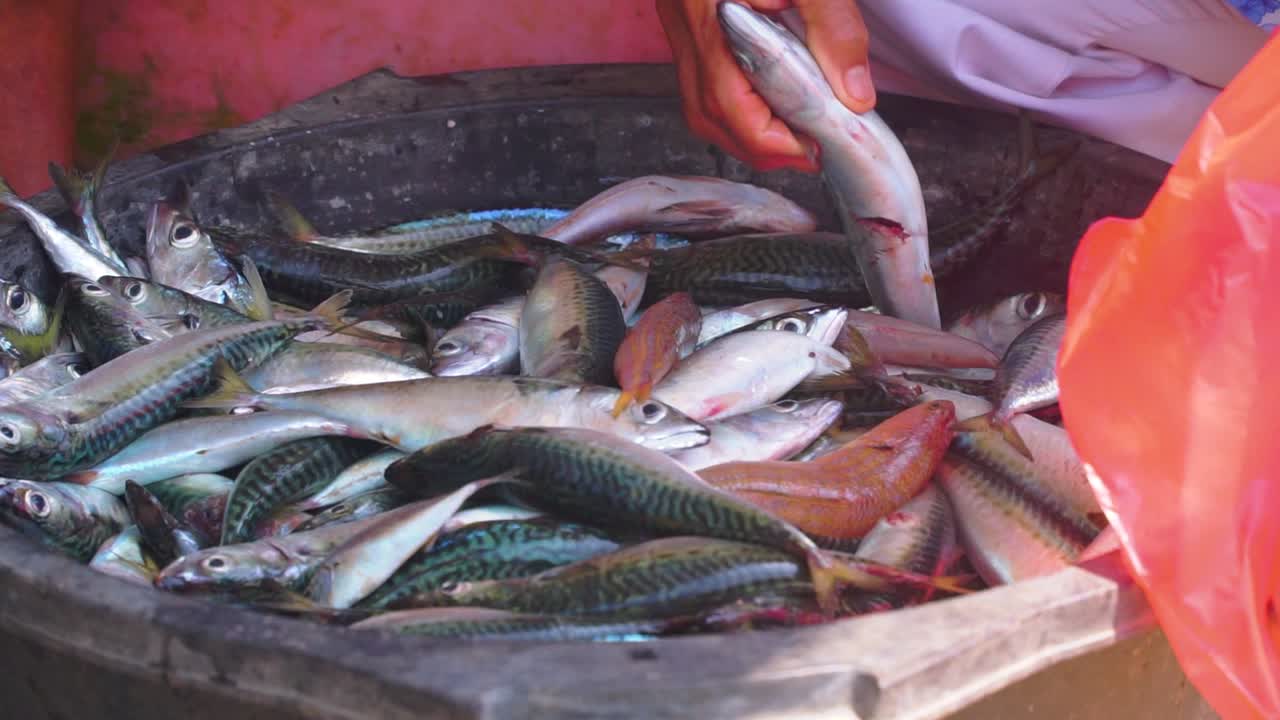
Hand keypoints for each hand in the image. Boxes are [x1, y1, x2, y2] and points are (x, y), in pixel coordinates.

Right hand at [657, 0, 874, 172]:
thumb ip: (834, 28)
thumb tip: (854, 93)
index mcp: (713, 16)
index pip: (735, 106)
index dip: (776, 141)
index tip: (818, 148)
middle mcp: (688, 25)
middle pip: (709, 116)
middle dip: (759, 147)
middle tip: (807, 151)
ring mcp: (681, 22)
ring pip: (698, 102)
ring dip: (742, 130)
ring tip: (790, 133)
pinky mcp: (686, 16)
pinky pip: (699, 77)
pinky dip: (733, 101)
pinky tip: (767, 96)